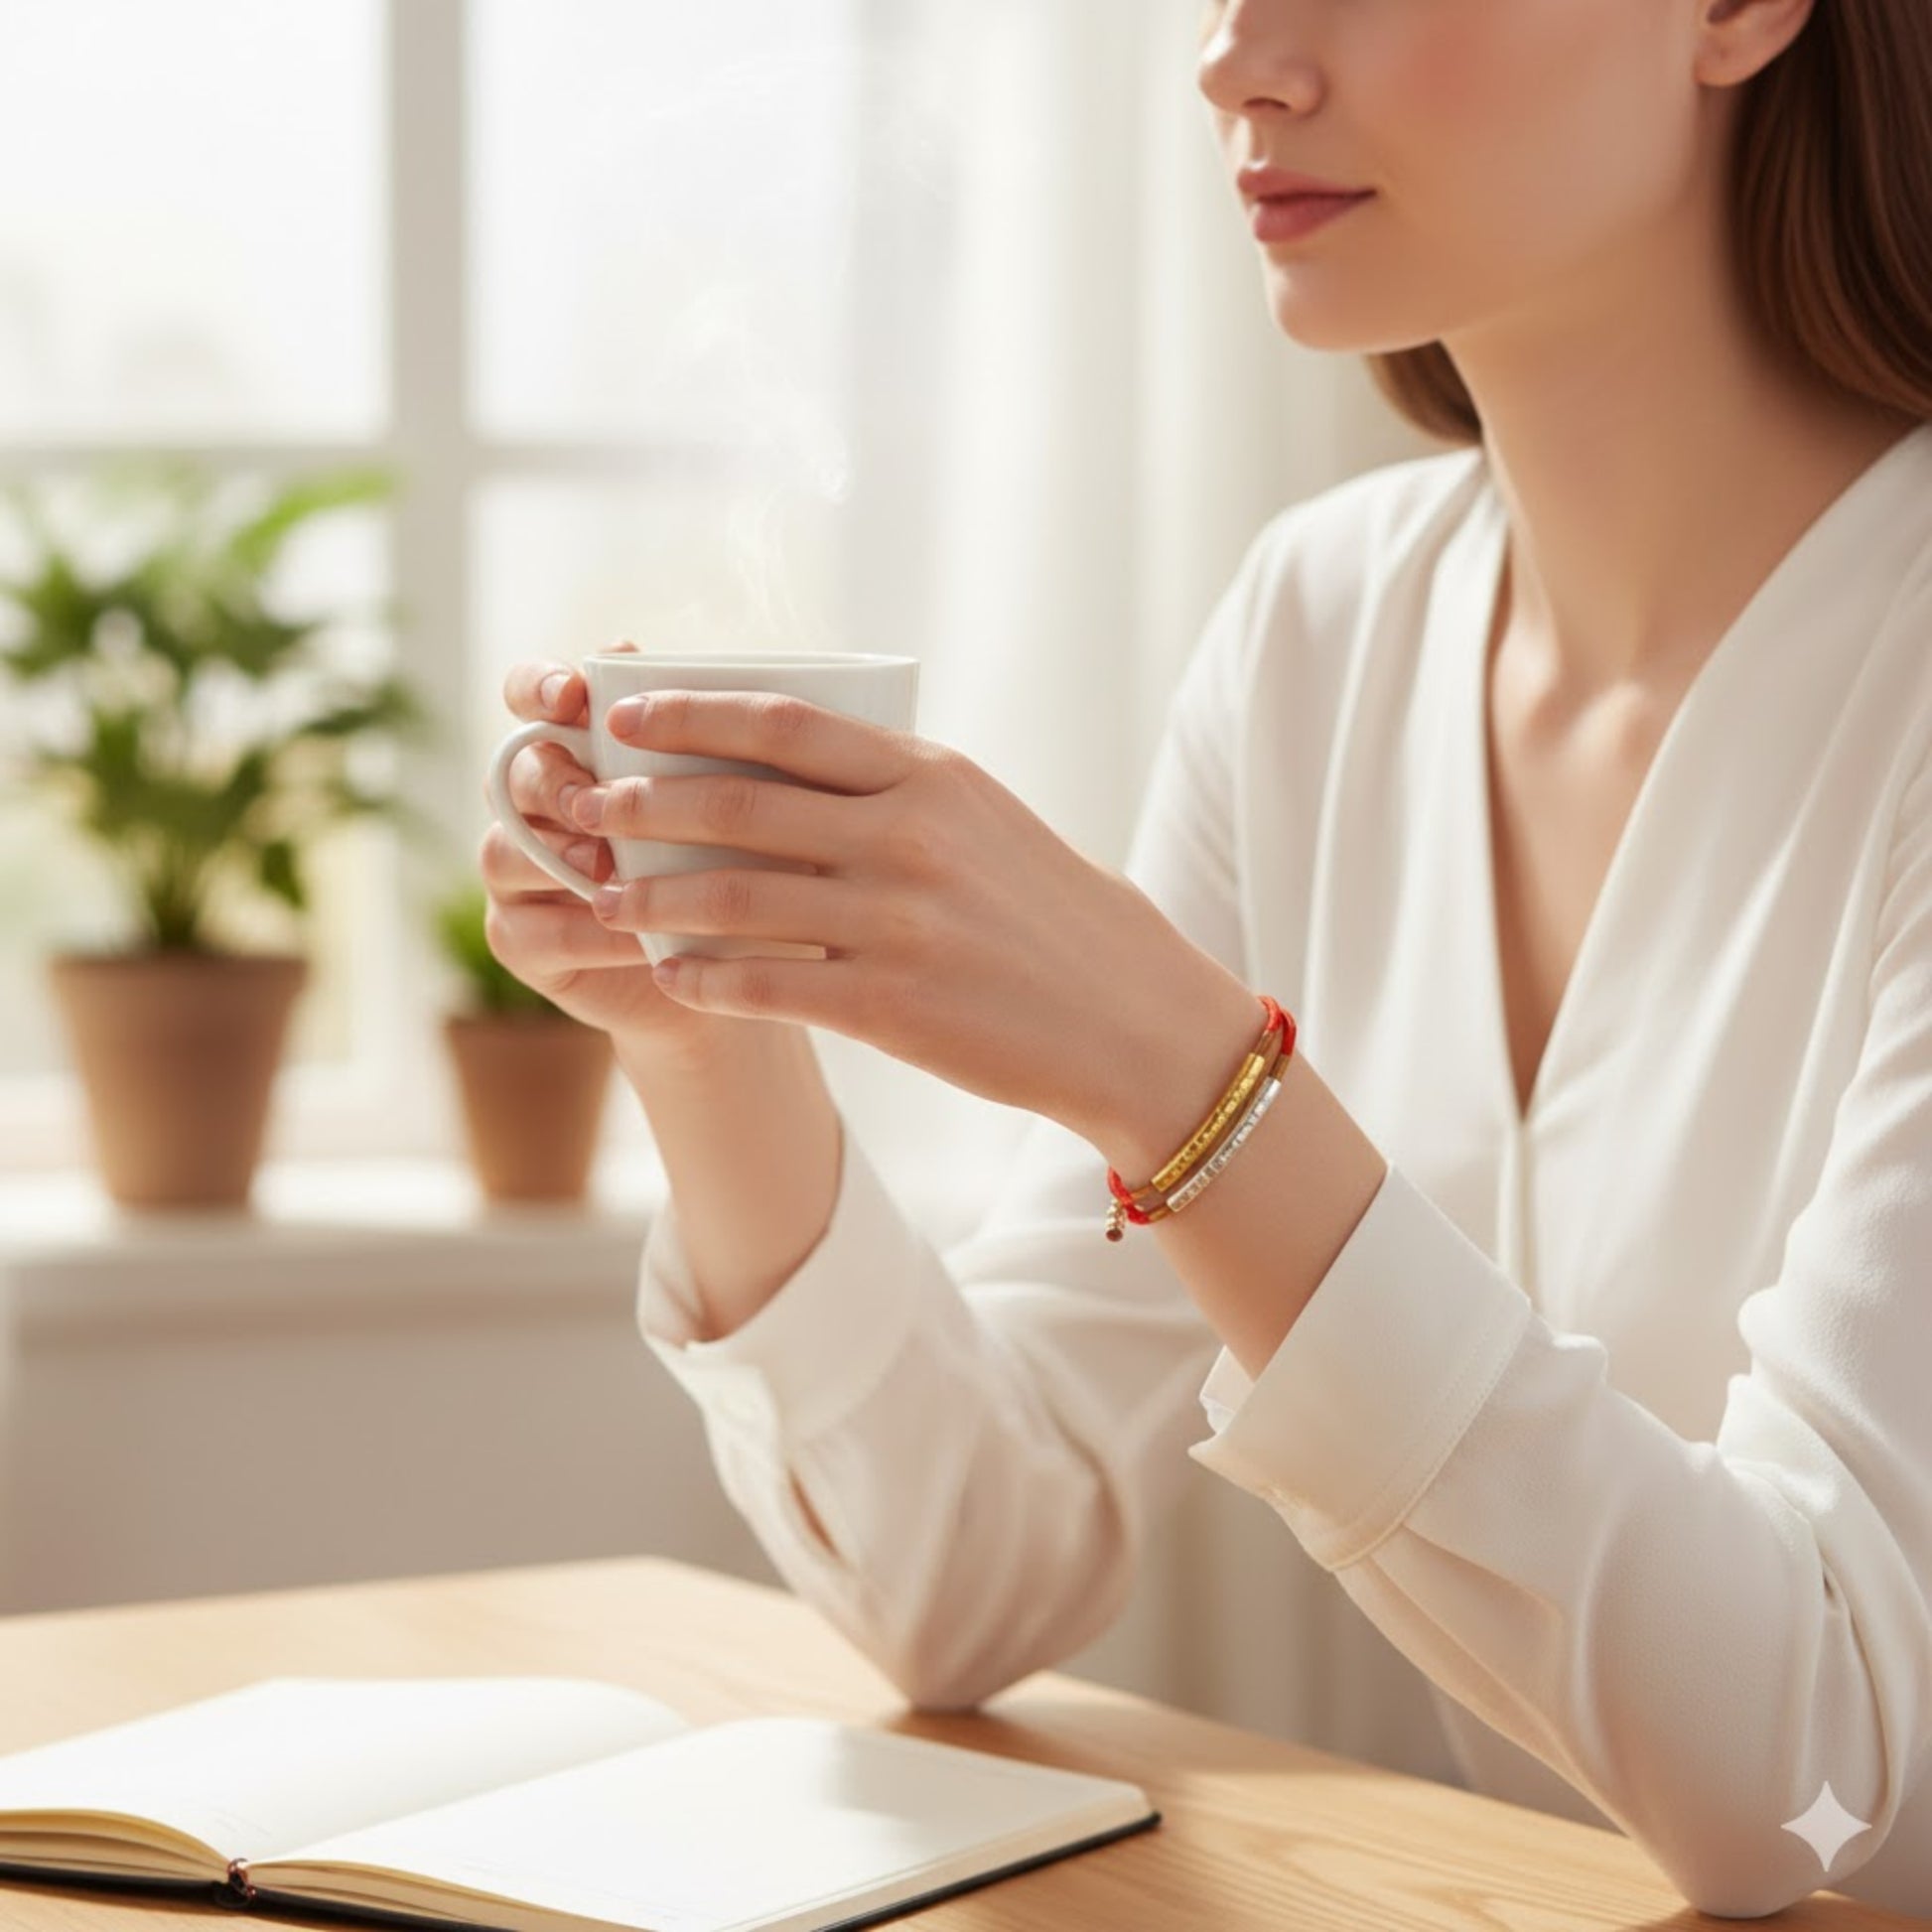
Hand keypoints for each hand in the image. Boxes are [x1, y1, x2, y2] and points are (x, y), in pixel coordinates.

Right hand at [478, 649, 768, 1061]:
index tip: (574, 696)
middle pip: (513, 773)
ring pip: (505, 851)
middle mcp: (535, 804)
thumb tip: (751, 696)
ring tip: (609, 866)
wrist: (735, 966)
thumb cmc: (739, 862)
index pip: (528, 694)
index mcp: (576, 748)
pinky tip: (635, 936)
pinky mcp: (523, 944)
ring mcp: (518, 876)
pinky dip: (587, 932)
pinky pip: (537, 933)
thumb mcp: (741, 804)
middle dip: (552, 780)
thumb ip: (721, 755)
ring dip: (561, 857)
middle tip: (595, 798)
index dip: (538, 687)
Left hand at [567, 686, 1250, 1146]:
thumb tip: (776, 765)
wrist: (1127, 1015)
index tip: (628, 717)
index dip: (690, 715)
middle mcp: (908, 838)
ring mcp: (897, 923)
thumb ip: (889, 787)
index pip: (783, 725)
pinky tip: (674, 975)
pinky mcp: (891, 1006)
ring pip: (734, 898)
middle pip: (739, 806)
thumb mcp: (980, 817)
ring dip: (655, 898)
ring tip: (610, 899)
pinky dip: (705, 978)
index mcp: (929, 777)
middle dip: (645, 804)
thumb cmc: (1047, 910)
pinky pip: (766, 985)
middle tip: (591, 807)